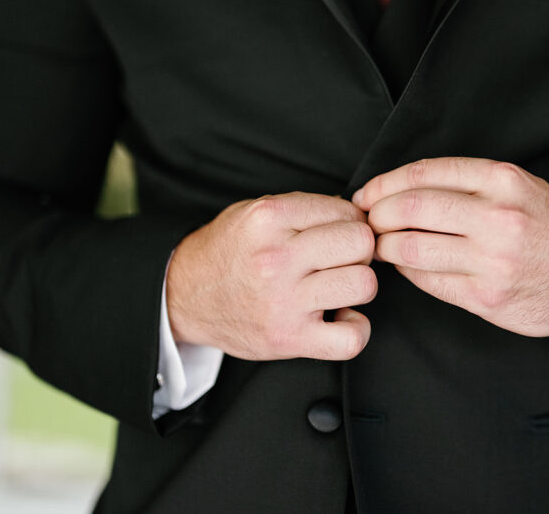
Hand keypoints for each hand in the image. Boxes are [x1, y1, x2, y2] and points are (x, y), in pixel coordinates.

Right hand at [166, 192, 376, 359]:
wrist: (185, 296)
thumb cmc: (228, 252)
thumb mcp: (255, 212)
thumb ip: (303, 208)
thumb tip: (355, 212)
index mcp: (269, 219)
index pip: (345, 211)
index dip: (352, 222)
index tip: (341, 233)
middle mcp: (276, 258)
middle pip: (360, 243)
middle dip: (361, 249)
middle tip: (344, 258)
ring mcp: (284, 301)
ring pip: (363, 284)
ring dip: (359, 285)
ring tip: (340, 285)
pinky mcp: (289, 338)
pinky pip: (351, 338)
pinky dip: (356, 329)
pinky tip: (342, 317)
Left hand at [352, 157, 548, 336]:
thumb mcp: (518, 186)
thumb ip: (466, 183)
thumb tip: (398, 189)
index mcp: (503, 180)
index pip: (424, 174)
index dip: (384, 184)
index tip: (366, 193)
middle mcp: (498, 217)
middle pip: (410, 208)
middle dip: (375, 214)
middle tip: (365, 221)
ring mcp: (492, 260)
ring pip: (411, 247)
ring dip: (384, 245)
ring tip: (378, 244)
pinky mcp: (486, 296)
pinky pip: (427, 280)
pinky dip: (407, 270)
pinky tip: (405, 264)